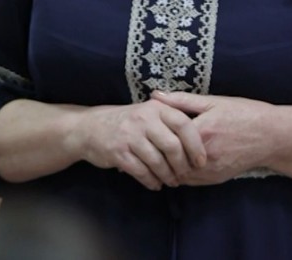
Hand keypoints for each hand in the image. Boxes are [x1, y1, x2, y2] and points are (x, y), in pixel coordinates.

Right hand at [69, 100, 206, 190]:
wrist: (90, 128)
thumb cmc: (127, 122)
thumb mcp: (148, 112)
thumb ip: (170, 120)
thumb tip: (200, 140)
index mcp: (156, 108)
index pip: (183, 124)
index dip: (196, 144)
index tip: (201, 160)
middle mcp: (143, 119)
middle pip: (172, 146)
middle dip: (182, 165)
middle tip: (185, 175)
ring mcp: (130, 136)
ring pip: (157, 162)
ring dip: (167, 176)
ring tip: (172, 181)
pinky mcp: (118, 152)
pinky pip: (141, 171)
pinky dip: (151, 181)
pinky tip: (155, 184)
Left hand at [150, 91, 274, 185]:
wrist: (271, 135)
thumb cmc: (243, 113)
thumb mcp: (213, 101)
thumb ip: (182, 100)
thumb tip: (155, 95)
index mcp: (202, 131)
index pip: (167, 140)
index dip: (154, 138)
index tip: (145, 133)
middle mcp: (205, 154)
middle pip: (170, 161)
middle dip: (158, 155)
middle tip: (146, 147)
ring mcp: (212, 170)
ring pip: (179, 175)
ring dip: (168, 167)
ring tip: (158, 156)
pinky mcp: (217, 178)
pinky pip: (192, 181)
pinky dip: (181, 174)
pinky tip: (176, 164)